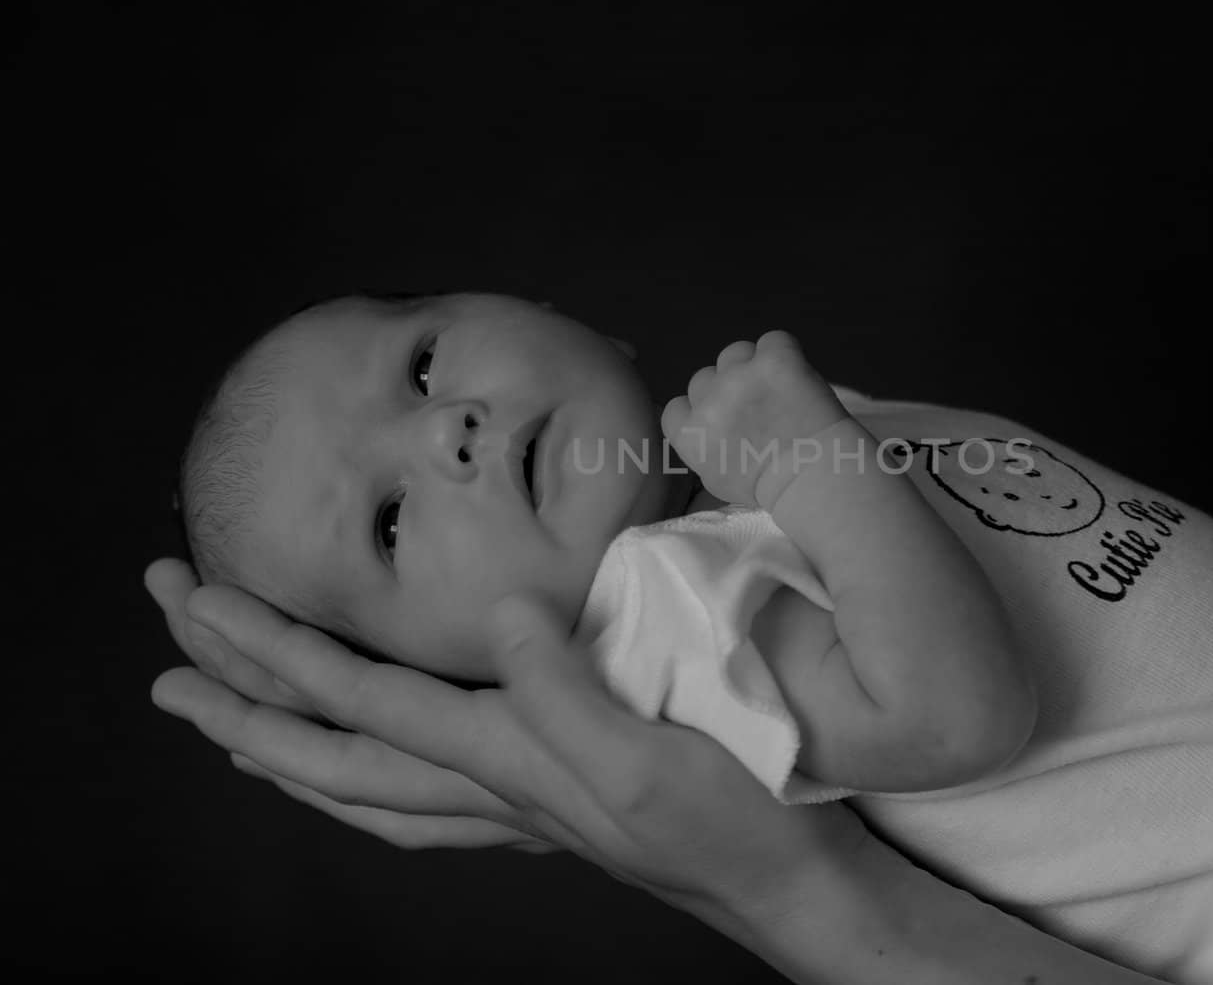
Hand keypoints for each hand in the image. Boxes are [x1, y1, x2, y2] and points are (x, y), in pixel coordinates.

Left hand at [145, 559, 869, 917]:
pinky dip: (360, 784)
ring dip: (281, 750)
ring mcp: (508, 803)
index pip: (355, 697)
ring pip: (360, 787)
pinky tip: (366, 771)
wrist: (778, 880)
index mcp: (500, 756)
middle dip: (237, 700)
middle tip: (163, 653)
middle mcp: (484, 785)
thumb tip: (497, 617)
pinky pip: (413, 804)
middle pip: (327, 749)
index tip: (195, 602)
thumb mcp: (648, 753)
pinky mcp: (542, 803)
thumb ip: (564, 688)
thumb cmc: (725, 816)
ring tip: (225, 724)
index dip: (268, 648)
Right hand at [660, 330, 849, 509]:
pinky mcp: (773, 359)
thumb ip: (702, 450)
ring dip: (752, 366)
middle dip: (727, 390)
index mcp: (690, 434)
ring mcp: (739, 376)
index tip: (727, 423)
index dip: (703, 411)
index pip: (678, 406)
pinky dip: (784, 354)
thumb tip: (702, 431)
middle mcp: (708, 400)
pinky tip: (796, 377)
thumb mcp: (717, 481)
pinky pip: (774, 341)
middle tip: (759, 410)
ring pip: (735, 353)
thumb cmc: (770, 488)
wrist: (813, 477)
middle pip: (705, 378)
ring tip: (778, 391)